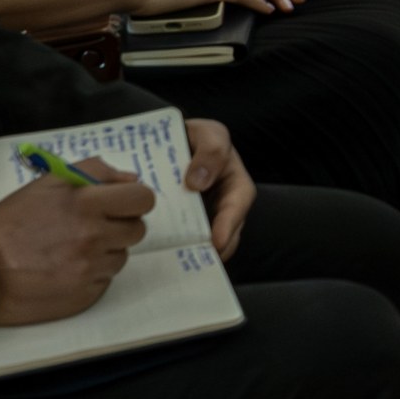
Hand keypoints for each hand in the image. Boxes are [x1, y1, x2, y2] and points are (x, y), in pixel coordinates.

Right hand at [0, 160, 152, 325]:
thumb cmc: (9, 225)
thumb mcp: (48, 183)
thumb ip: (95, 172)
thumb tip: (132, 180)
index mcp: (87, 203)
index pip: (142, 199)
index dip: (134, 201)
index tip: (122, 205)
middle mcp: (93, 236)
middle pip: (137, 230)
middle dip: (119, 226)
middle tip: (92, 228)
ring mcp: (90, 269)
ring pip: (120, 257)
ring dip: (103, 252)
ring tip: (69, 250)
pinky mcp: (84, 296)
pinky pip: (104, 281)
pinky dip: (90, 275)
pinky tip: (63, 270)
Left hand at [181, 118, 254, 258]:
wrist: (167, 144)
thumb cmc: (195, 137)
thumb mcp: (209, 134)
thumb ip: (210, 150)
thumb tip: (197, 183)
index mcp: (235, 185)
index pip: (239, 205)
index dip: (229, 225)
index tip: (216, 241)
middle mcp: (222, 208)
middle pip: (225, 234)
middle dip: (213, 250)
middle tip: (196, 260)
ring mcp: (201, 220)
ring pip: (203, 243)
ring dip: (193, 254)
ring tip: (178, 265)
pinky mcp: (180, 228)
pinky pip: (181, 243)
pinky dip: (174, 251)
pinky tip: (160, 258)